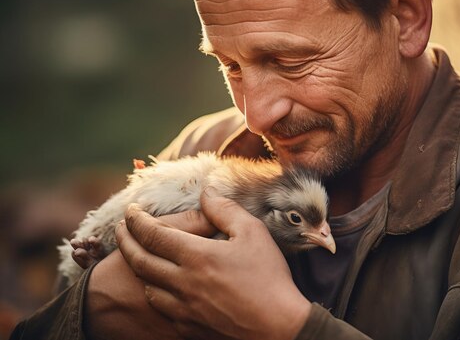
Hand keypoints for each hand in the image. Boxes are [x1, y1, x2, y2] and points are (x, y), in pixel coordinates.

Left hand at [115, 191, 310, 339]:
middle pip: (140, 261)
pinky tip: (161, 290)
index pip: (153, 235)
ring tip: (139, 258)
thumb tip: (206, 193)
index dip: (137, 220)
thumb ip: (225, 210)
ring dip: (138, 269)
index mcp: (196, 256)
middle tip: (121, 230)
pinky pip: (162, 310)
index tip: (131, 210)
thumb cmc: (269, 277)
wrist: (279, 328)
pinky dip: (155, 295)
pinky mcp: (190, 328)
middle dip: (125, 242)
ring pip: (148, 287)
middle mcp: (183, 283)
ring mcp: (184, 308)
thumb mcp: (253, 233)